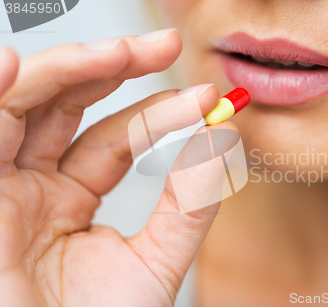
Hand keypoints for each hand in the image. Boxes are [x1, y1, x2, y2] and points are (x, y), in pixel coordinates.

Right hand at [0, 30, 234, 306]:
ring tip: (120, 52)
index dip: (160, 113)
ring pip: (22, 105)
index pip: (115, 137)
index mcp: (68, 199)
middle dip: (113, 67)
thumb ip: (190, 205)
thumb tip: (224, 139)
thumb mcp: (156, 262)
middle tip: (165, 45)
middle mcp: (29, 186)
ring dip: (67, 70)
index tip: (209, 99)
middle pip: (65, 105)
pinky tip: (10, 64)